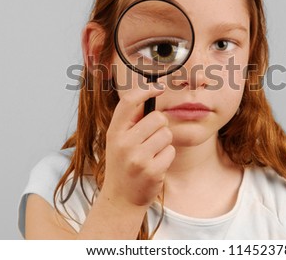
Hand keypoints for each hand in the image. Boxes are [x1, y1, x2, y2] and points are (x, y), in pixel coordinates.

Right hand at [101, 83, 174, 206]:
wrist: (121, 198)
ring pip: (167, 134)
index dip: (146, 90)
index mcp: (114, 131)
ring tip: (151, 155)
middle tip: (150, 140)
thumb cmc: (123, 164)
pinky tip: (155, 166)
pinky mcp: (151, 171)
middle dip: (160, 127)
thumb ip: (131, 121)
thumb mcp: (118, 140)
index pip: (129, 101)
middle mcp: (123, 143)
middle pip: (158, 118)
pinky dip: (167, 157)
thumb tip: (151, 94)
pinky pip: (171, 151)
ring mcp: (137, 158)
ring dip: (164, 143)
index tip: (158, 87)